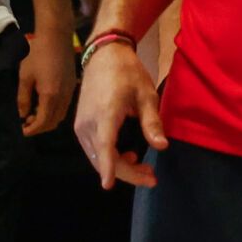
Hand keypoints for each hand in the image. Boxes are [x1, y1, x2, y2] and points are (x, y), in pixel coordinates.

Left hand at [17, 28, 74, 135]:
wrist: (56, 37)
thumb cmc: (37, 54)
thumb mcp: (25, 77)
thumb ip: (22, 98)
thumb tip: (21, 115)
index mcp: (51, 96)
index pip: (42, 123)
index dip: (31, 130)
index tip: (21, 131)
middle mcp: (63, 98)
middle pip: (53, 123)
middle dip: (38, 127)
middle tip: (25, 123)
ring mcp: (70, 93)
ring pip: (60, 116)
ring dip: (47, 120)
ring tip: (32, 115)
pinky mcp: (72, 87)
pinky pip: (64, 107)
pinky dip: (53, 112)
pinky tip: (43, 105)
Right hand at [73, 40, 165, 188]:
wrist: (104, 55)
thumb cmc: (128, 72)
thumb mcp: (146, 95)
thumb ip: (152, 122)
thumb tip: (162, 146)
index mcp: (106, 112)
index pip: (105, 145)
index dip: (108, 166)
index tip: (109, 185)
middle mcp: (89, 121)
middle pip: (103, 157)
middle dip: (127, 173)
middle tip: (151, 177)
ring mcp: (81, 124)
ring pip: (96, 157)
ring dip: (119, 167)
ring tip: (143, 167)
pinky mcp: (80, 125)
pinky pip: (93, 149)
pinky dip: (108, 157)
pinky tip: (126, 154)